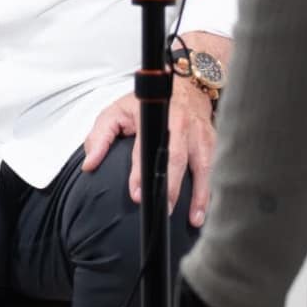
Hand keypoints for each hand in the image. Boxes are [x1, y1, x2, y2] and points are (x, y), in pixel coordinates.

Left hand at [78, 76, 218, 223]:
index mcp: (156, 118)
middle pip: (178, 160)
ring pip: (204, 166)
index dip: (141, 172)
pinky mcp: (215, 142)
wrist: (186, 88)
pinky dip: (214, 189)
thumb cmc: (148, 104)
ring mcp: (201, 134)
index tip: (136, 193)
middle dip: (172, 188)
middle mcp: (182, 126)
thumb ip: (100, 137)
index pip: (146, 148)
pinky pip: (217, 168)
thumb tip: (90, 164)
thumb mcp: (116, 112)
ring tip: (195, 219)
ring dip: (201, 194)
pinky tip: (210, 208)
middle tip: (164, 211)